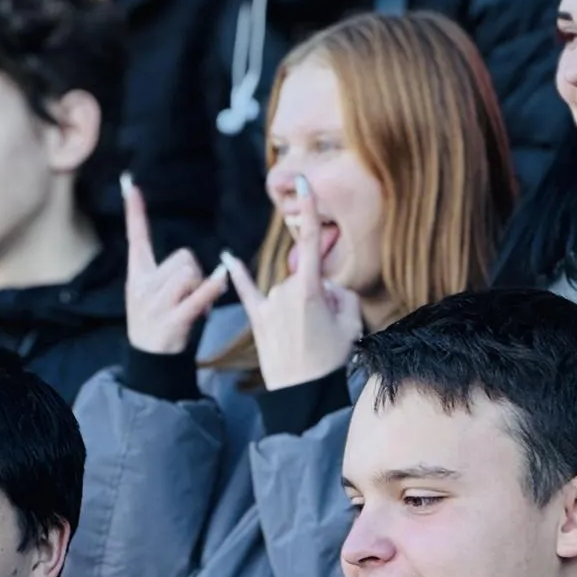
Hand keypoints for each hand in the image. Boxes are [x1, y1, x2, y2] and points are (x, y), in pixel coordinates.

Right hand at [121, 172, 228, 355]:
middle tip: (191, 297)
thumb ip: (169, 275)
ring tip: (195, 307)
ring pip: (190, 273)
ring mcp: (155, 304)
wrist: (149, 361)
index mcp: (138, 276)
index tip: (130, 184)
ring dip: (202, 287)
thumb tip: (197, 266)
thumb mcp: (152, 295)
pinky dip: (211, 289)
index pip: (136, 237)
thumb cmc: (158, 323)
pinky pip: (196, 296)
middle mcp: (143, 286)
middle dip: (195, 273)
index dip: (134, 211)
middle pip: (182, 257)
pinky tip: (222, 282)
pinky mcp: (170, 320)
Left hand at [227, 174, 363, 390]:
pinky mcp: (257, 320)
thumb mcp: (351, 324)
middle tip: (326, 330)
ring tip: (307, 341)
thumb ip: (342, 295)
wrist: (302, 395)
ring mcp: (268, 306)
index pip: (312, 241)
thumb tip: (326, 289)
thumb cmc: (331, 360)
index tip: (303, 181)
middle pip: (307, 280)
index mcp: (310, 289)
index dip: (309, 209)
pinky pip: (247, 292)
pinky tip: (226, 259)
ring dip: (300, 309)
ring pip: (288, 293)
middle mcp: (285, 291)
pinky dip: (236, 275)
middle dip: (319, 297)